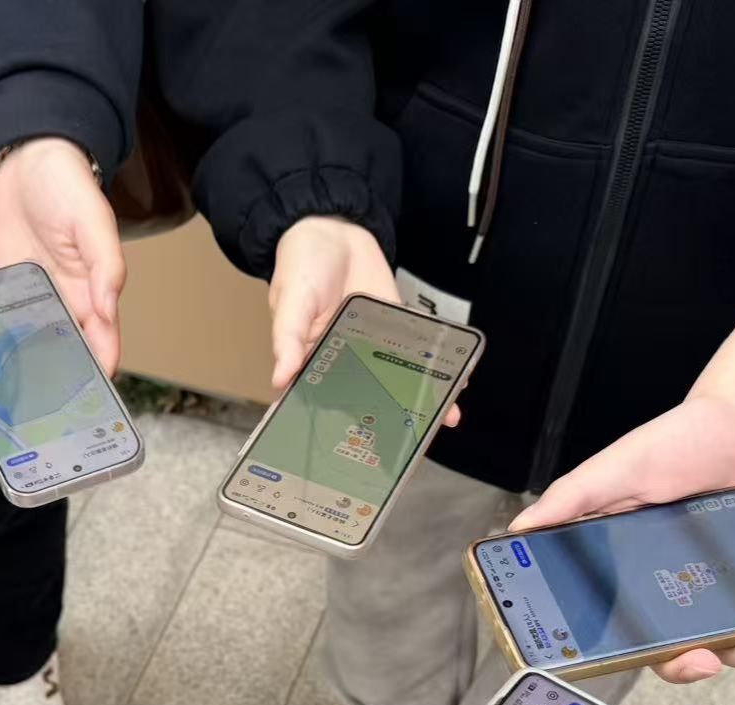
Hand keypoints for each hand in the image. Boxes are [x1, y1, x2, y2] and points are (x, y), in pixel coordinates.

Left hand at [0, 138, 125, 374]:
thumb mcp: (93, 222)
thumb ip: (105, 265)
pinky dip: (5, 341)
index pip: (103, 340)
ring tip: (23, 396)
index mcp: (95, 290)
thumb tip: (110, 308)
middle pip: (70, 348)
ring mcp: (38, 296)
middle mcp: (68, 300)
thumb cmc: (68, 186)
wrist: (26, 161)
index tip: (96, 397)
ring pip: (39, 342)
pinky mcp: (9, 288)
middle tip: (54, 406)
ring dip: (34, 365)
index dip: (101, 368)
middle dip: (66, 376)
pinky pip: (7, 321)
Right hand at [268, 218, 457, 427]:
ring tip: (443, 417)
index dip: (341, 424)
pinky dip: (436, 361)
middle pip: (370, 394)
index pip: (326, 399)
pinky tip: (454, 376)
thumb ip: (287, 340)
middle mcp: (344, 358)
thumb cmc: (300, 264)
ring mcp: (371, 343)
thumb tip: (280, 378)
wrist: (331, 227)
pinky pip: (416, 346)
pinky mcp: (393, 324)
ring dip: (420, 394)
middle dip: (393, 417)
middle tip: (415, 440)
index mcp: (312, 360)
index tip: (362, 447)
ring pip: (397, 376)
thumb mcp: (290, 302)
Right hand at [510, 395, 734, 681]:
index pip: (626, 630)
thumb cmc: (682, 437)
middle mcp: (678, 590)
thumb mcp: (621, 465)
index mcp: (634, 572)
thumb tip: (517, 531)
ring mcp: (727, 589)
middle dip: (701, 663)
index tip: (657, 659)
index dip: (638, 656)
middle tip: (711, 657)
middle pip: (683, 650)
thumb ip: (573, 497)